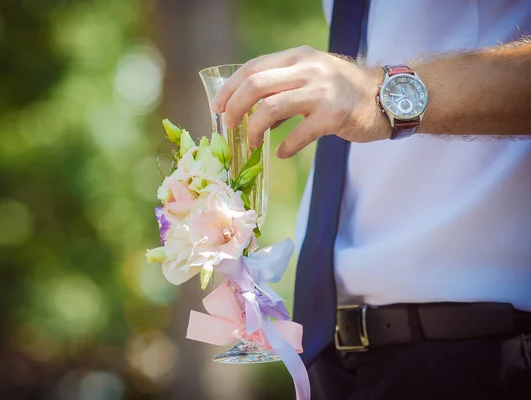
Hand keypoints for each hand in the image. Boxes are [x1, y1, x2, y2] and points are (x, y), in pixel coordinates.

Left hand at [210, 46, 387, 157]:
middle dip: (234, 108)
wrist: (385, 97)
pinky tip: (282, 153)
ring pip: (271, 108)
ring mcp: (322, 91)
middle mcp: (308, 69)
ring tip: (253, 142)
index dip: (230, 88)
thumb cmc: (342, 91)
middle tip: (230, 126)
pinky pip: (299, 133)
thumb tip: (248, 111)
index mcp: (298, 57)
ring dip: (255, 129)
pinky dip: (286, 146)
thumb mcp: (311, 77)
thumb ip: (281, 87)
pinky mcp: (334, 115)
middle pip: (256, 85)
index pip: (252, 68)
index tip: (217, 107)